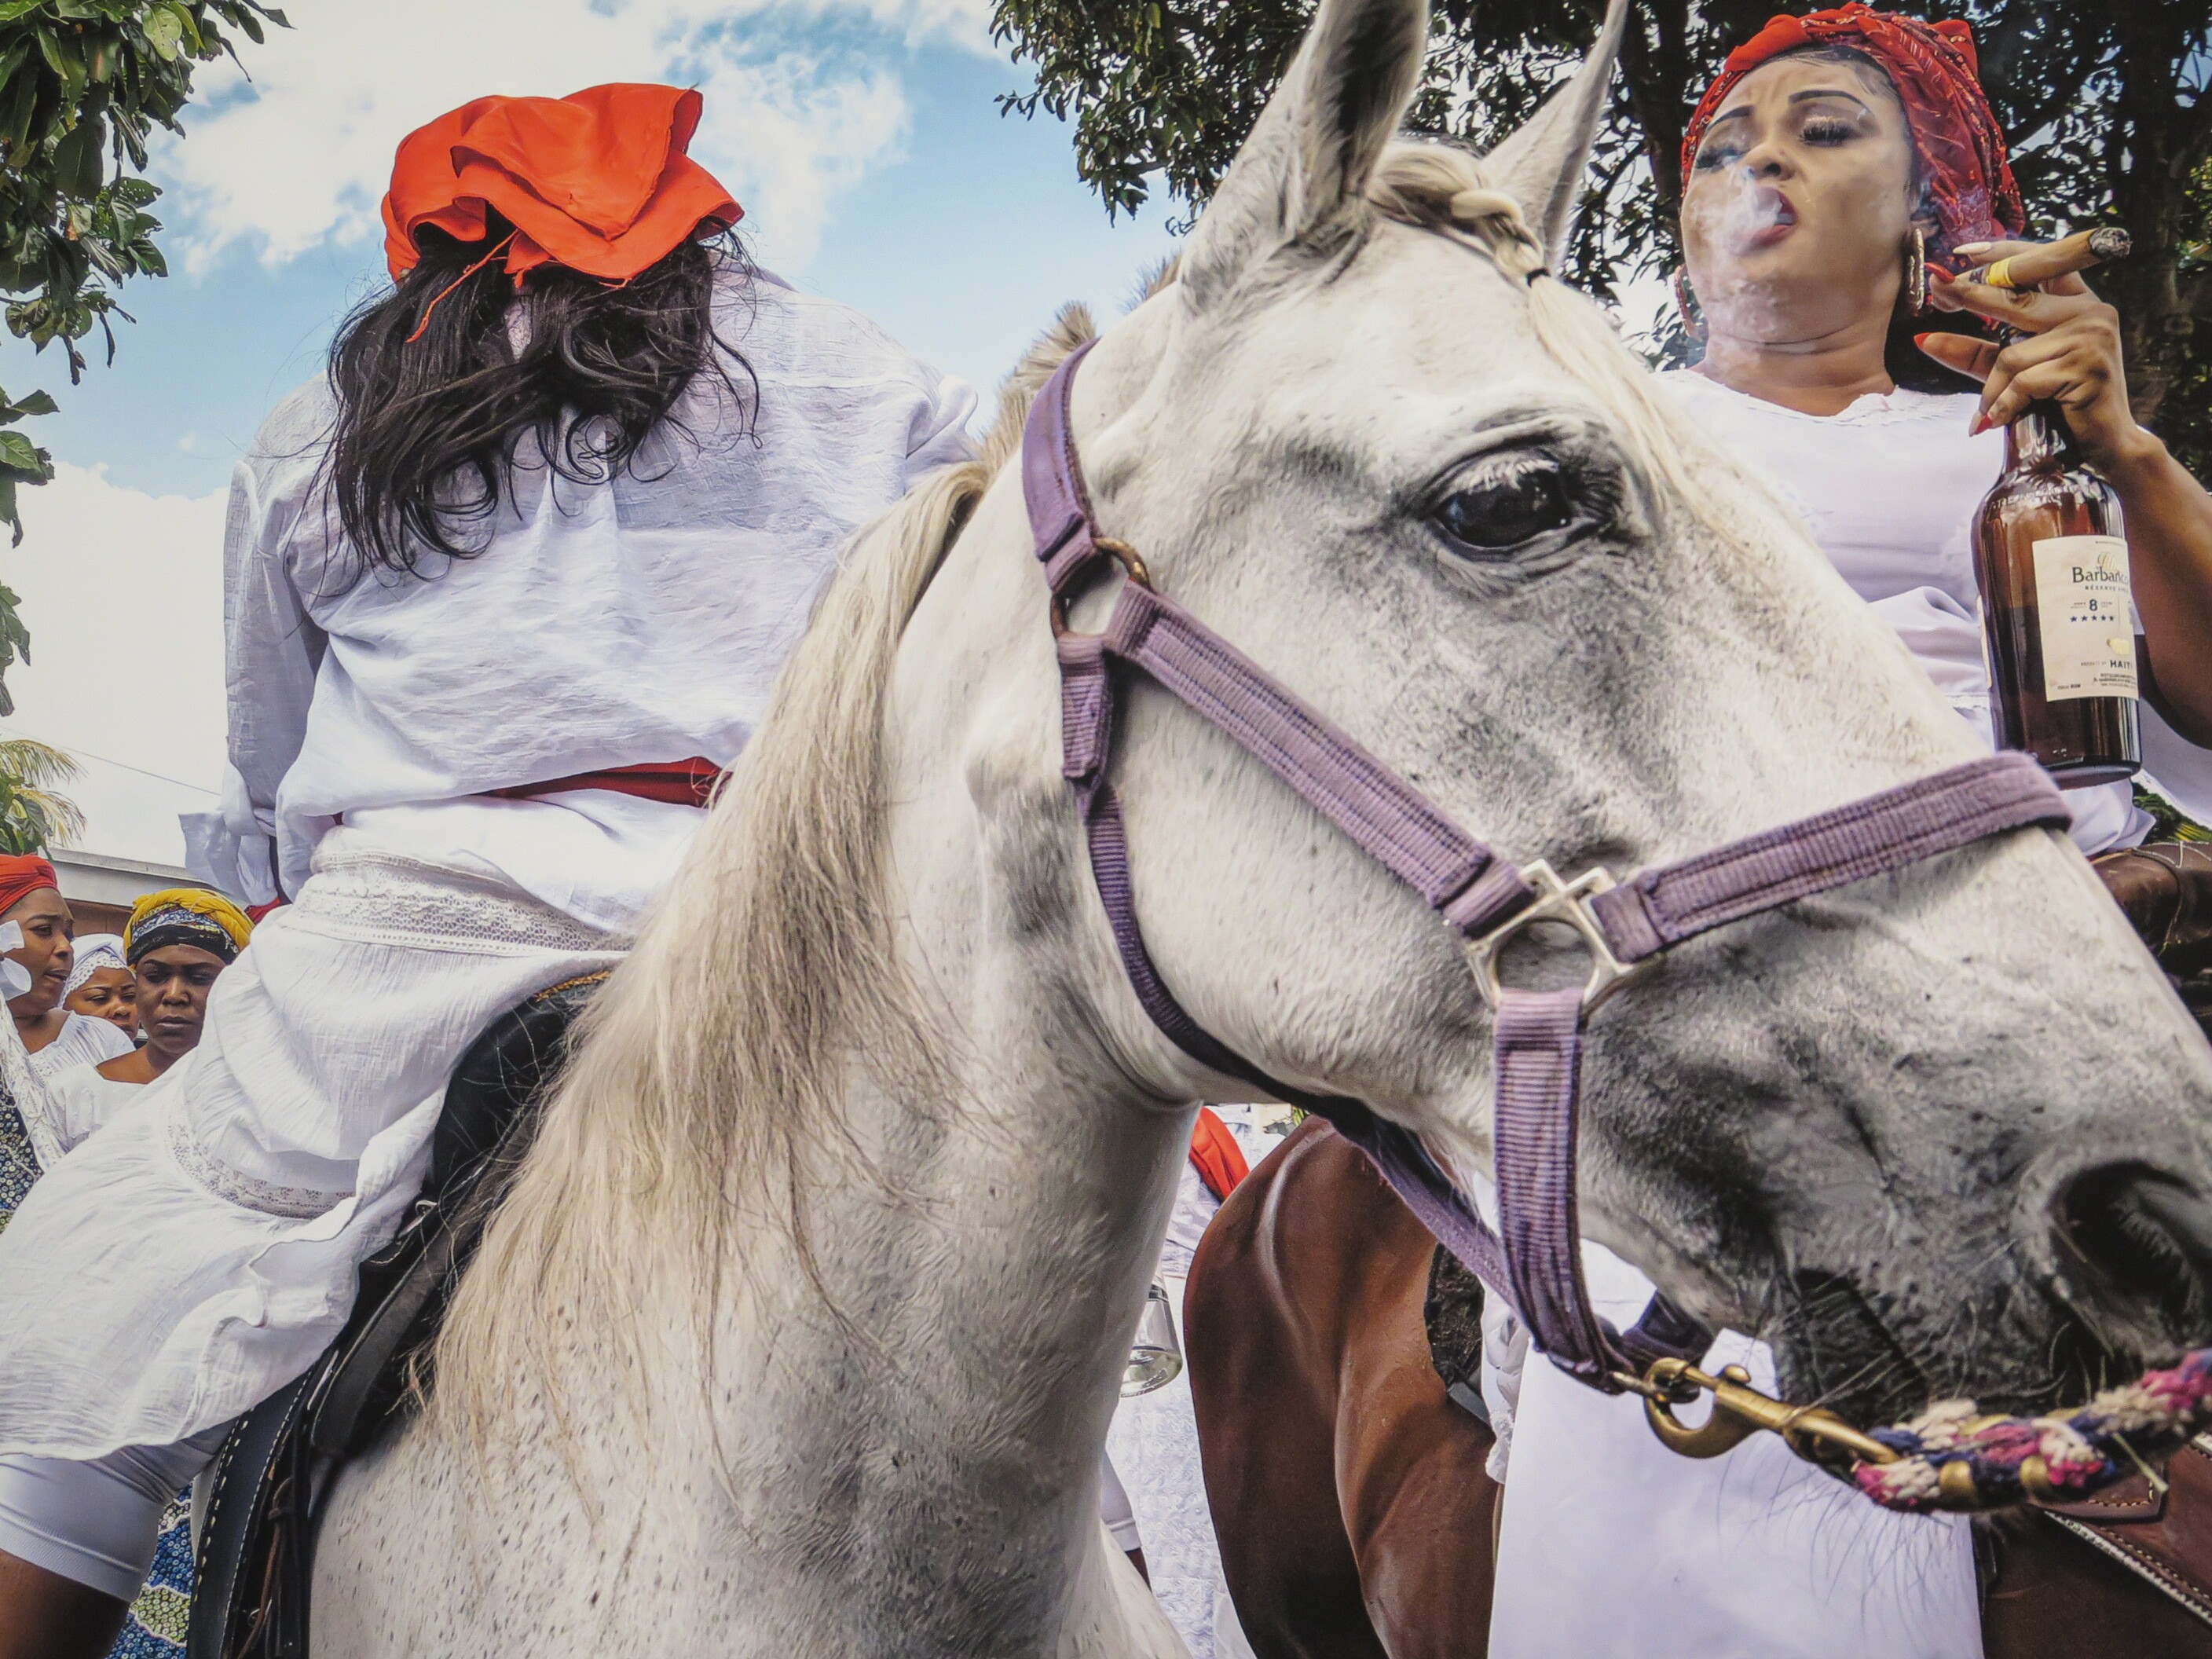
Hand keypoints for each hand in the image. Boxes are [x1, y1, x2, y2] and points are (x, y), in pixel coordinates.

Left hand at [1915, 239, 2148, 470]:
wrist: (2102, 443)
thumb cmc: (2057, 404)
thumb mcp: (2010, 372)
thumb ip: (1974, 353)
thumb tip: (1923, 338)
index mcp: (2077, 303)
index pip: (2040, 263)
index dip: (2001, 254)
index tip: (1961, 253)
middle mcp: (2090, 311)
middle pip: (2017, 298)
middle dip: (1973, 297)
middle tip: (1939, 293)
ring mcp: (2092, 336)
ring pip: (2011, 354)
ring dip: (1992, 389)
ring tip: (1992, 411)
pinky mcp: (2086, 366)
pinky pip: (2022, 381)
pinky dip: (2005, 404)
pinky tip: (2006, 418)